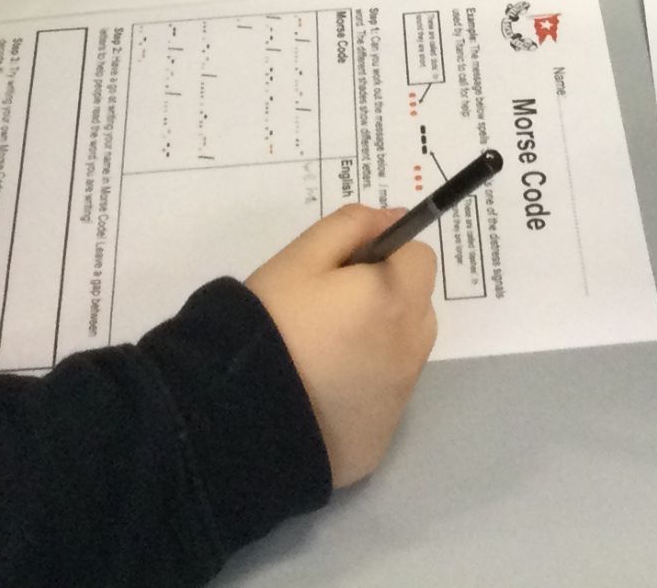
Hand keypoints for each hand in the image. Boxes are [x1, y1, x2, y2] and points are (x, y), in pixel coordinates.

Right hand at [245, 205, 439, 487]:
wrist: (239, 415)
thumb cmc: (271, 323)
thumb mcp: (300, 258)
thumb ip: (351, 226)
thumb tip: (393, 217)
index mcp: (395, 300)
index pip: (418, 259)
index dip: (383, 255)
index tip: (344, 270)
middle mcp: (410, 350)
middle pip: (416, 306)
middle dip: (386, 297)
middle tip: (328, 309)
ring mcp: (398, 399)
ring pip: (403, 351)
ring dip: (379, 341)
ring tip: (323, 352)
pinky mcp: (380, 438)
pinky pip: (383, 395)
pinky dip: (364, 386)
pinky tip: (321, 390)